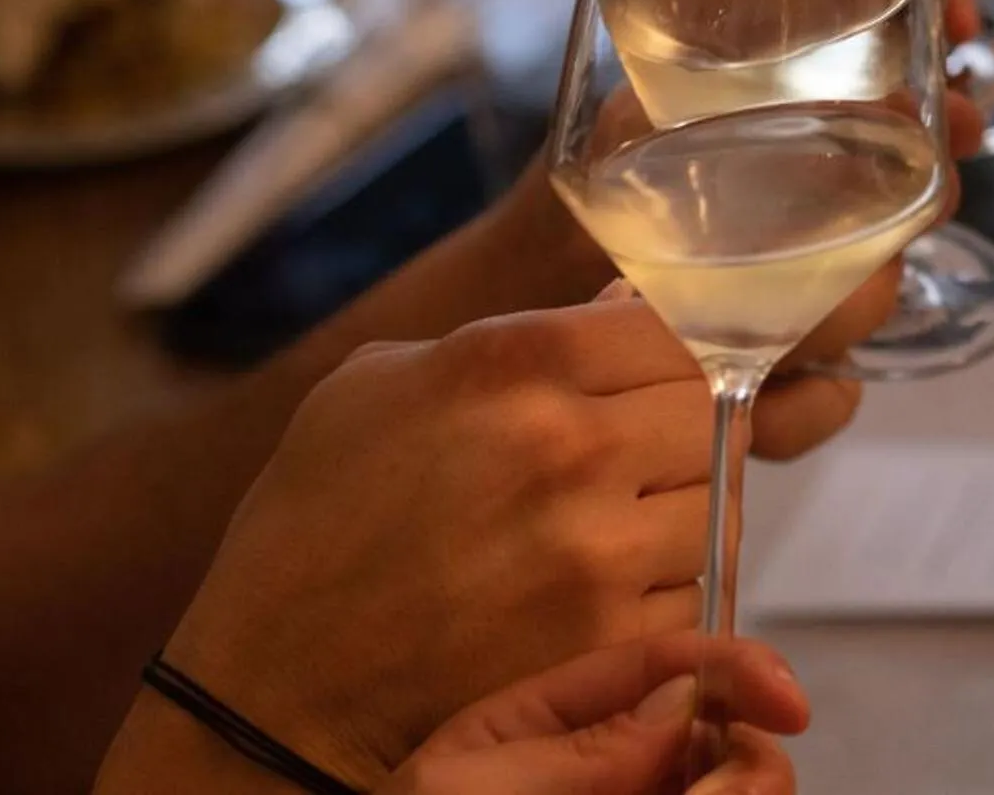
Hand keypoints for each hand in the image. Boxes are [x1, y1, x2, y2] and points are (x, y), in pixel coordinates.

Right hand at [160, 300, 724, 783]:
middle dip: (684, 430)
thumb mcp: (383, 384)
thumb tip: (625, 305)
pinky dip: (663, 594)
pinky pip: (695, 594)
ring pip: (718, 504)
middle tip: (639, 455)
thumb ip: (518, 337)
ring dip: (681, 514)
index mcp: (518, 361)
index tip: (653, 375)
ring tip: (614, 527)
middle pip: (714, 412)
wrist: (275, 689)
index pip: (676, 326)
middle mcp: (570, 446)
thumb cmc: (318, 525)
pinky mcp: (611, 642)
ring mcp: (597, 550)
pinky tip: (599, 593)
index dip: (669, 353)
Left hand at [380, 634, 803, 794]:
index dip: (740, 667)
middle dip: (746, 757)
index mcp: (557, 722)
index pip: (667, 663)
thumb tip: (686, 704)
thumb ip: (582, 752)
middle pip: (723, 733)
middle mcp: (612, 768)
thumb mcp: (474, 791)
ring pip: (736, 790)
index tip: (789, 704)